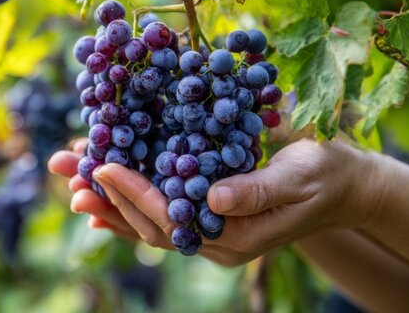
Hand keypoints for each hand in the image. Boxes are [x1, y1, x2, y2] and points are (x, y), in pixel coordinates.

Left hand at [49, 138, 379, 265]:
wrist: (340, 186)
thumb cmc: (325, 175)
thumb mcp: (300, 177)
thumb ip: (259, 190)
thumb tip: (214, 199)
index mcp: (238, 237)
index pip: (175, 218)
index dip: (137, 192)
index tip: (104, 165)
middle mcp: (216, 243)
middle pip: (150, 225)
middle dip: (107, 198)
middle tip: (68, 173)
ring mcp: (209, 235)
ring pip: (149, 224)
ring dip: (108, 204)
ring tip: (72, 182)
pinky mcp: (206, 220)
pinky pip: (160, 220)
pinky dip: (128, 212)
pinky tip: (100, 205)